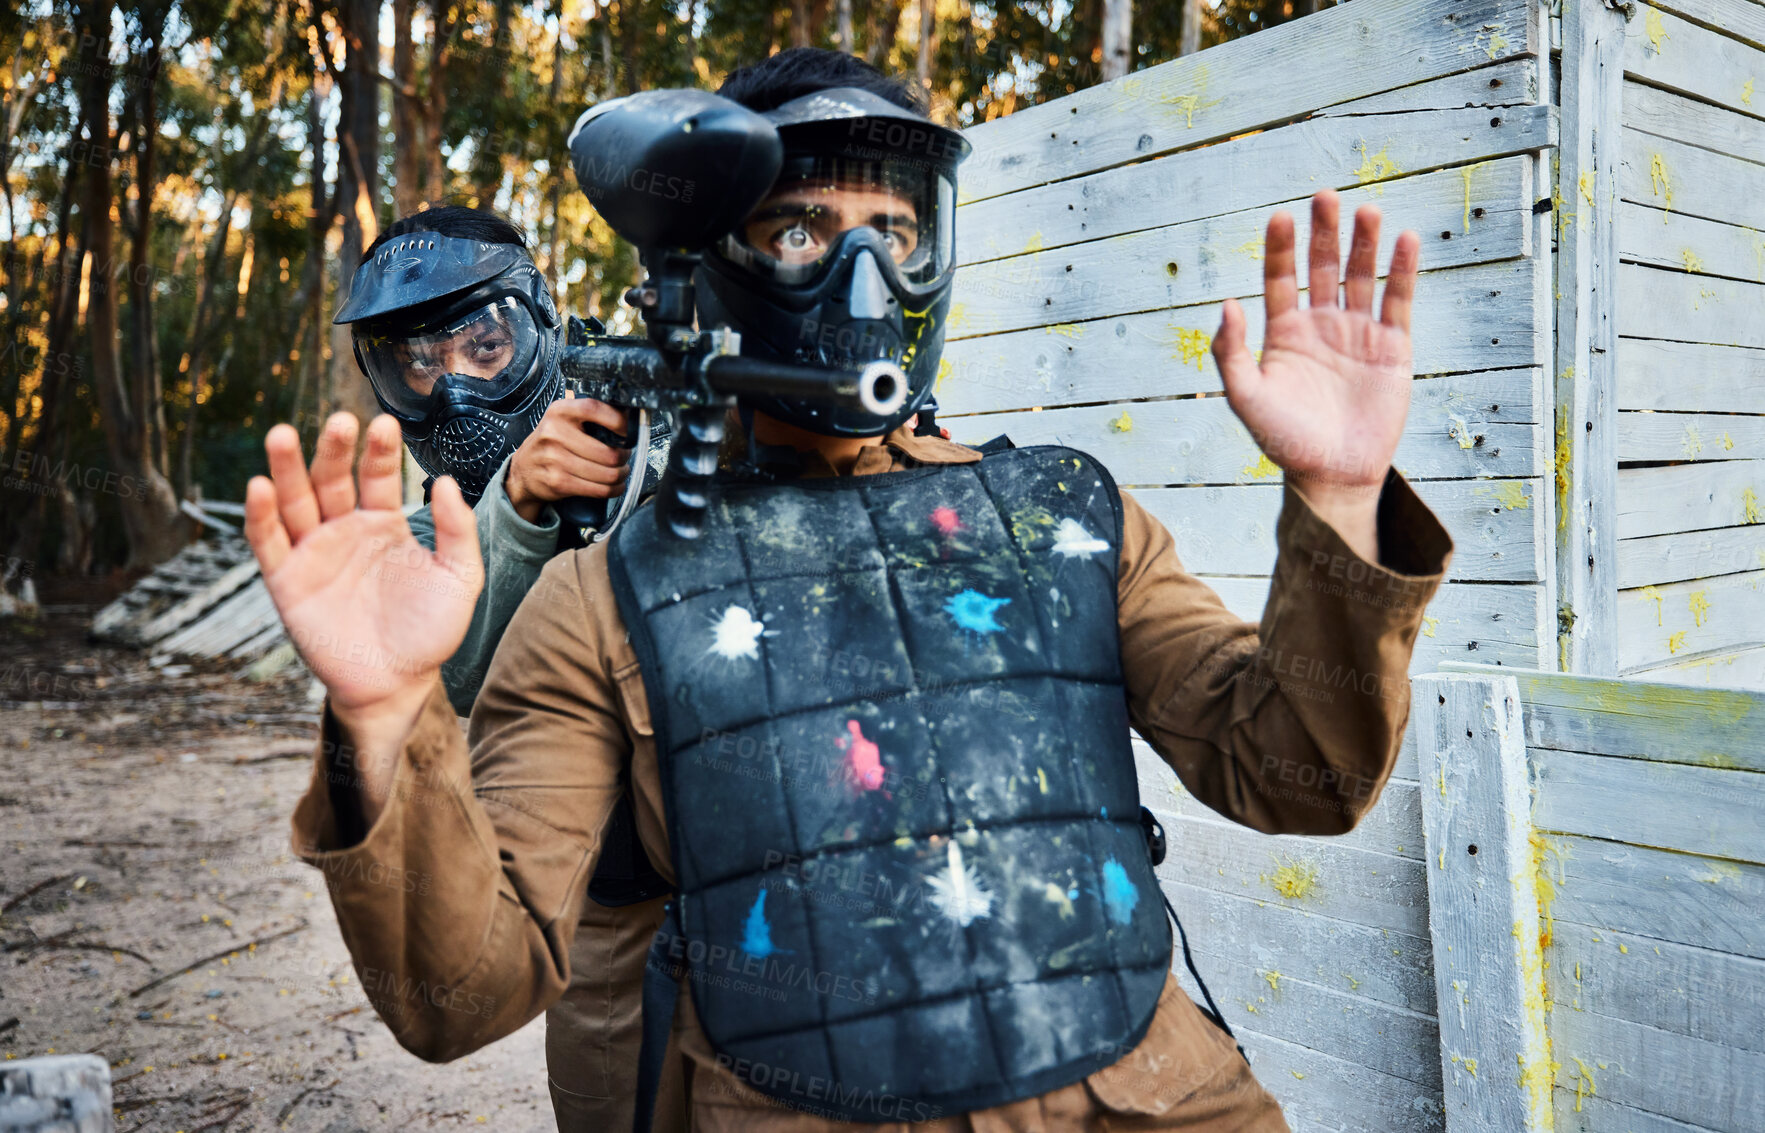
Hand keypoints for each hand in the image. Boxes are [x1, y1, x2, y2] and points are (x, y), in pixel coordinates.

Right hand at [244, 413, 481, 811]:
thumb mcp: (460, 578)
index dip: (379, 451)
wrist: (399, 684)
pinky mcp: (287, 582)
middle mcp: (344, 530)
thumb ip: (457, 531)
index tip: (384, 423)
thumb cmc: (431, 632)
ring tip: (282, 435)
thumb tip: (445, 480)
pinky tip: (260, 486)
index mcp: (384, 523)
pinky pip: (268, 543)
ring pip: (294, 501)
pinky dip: (260, 515)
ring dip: (287, 469)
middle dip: (332, 450)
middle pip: (331, 479)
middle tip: (339, 421)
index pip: (377, 476)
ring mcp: (313, 553)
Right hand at [504, 393, 631, 521]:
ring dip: (621, 475)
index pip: (594, 409)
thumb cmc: (551, 443)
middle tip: (624, 457)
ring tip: (620, 472)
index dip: (618, 421)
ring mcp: (555, 459)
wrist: (523, 470)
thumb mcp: (562, 419)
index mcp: (559, 411)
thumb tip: (629, 417)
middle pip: (608, 452)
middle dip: (624, 457)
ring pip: (607, 474)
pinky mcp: (559, 482)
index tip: (629, 430)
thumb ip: (589, 415)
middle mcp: (554, 433)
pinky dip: (613, 489)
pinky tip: (614, 485)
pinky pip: (599, 490)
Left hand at [1212, 190, 1418, 560]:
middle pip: (1322, 267)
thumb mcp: (1246, 398)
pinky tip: (1404, 239)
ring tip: (1367, 211)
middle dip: (1323, 233)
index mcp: (1283, 333)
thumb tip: (1225, 303)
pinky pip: (1398, 301)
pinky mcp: (1393, 348)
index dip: (1279, 247)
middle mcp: (1321, 325)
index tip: (1280, 216)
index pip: (1280, 277)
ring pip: (1361, 276)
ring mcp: (1358, 333)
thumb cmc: (1284, 441)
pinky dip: (1401, 271)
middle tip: (1325, 197)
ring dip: (1363, 244)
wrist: (1332, 476)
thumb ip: (1231, 352)